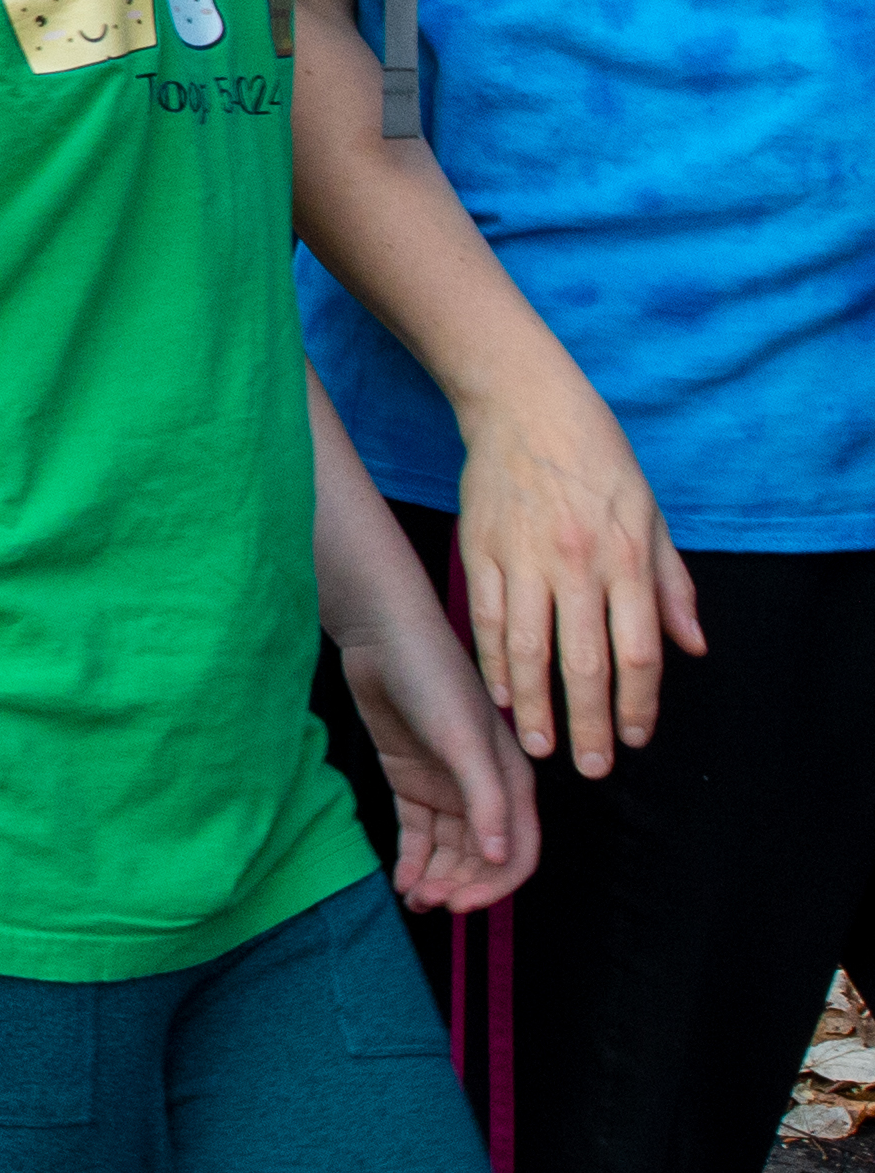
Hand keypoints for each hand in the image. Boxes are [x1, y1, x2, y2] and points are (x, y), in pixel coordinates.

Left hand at [340, 600, 540, 915]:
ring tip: (415, 900)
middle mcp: (484, 791)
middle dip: (462, 886)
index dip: (496, 885)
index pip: (519, 852)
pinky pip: (419, 835)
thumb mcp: (462, 739)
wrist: (383, 638)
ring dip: (437, 880)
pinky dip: (414, 862)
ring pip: (450, 852)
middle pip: (483, 859)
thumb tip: (501, 858)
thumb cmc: (432, 678)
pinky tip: (403, 884)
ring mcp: (447, 788)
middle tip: (431, 904)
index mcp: (512, 782)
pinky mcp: (412, 782)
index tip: (463, 904)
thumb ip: (484, 798)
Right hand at [454, 389, 706, 773]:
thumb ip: (672, 585)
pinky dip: (493, 662)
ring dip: (533, 705)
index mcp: (625, 557)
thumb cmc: (598, 460)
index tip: (635, 740)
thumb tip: (693, 648)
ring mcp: (522, 557)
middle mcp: (576, 563)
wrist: (525, 405)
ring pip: (528, 649)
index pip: (637, 650)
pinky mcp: (480, 548)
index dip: (638, 704)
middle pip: (583, 662)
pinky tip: (499, 694)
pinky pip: (488, 619)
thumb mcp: (653, 516)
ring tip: (537, 746)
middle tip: (590, 767)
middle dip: (588, 722)